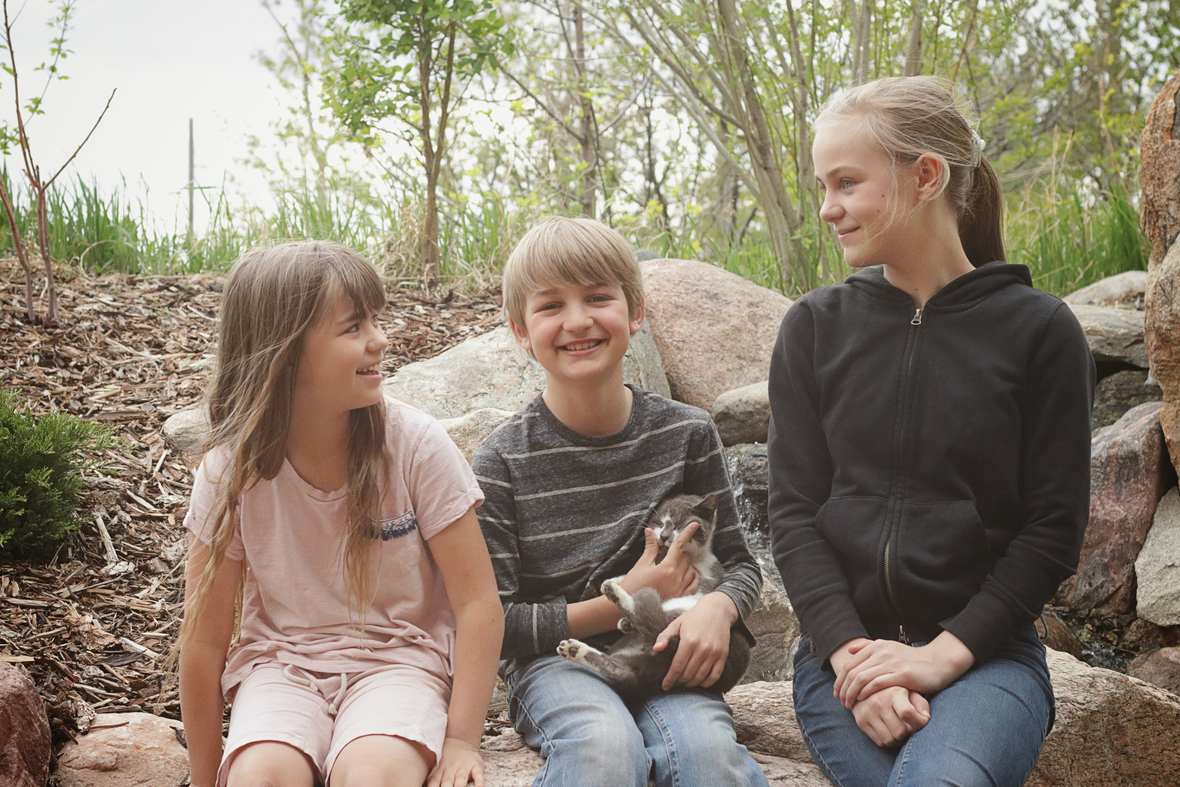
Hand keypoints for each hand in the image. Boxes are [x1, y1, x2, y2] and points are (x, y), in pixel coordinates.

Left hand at [427, 737, 483, 786]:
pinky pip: (478, 773)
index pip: (433, 784)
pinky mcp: (475, 765)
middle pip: (447, 784)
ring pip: (461, 779)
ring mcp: (463, 768)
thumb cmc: (444, 758)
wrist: (459, 740)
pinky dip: (479, 780)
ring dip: (459, 786)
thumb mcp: (434, 765)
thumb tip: (412, 779)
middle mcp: (450, 771)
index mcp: (438, 772)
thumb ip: (429, 776)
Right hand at [620, 525, 699, 599]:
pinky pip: (694, 584)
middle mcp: (676, 578)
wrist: (632, 607)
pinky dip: (693, 577)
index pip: (679, 546)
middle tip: (669, 555)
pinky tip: (686, 576)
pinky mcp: (681, 598)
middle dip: (679, 553)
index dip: (687, 533)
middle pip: (686, 558)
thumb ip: (650, 548)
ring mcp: (680, 589)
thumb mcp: (641, 565)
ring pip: (692, 570)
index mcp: (666, 568)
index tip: (694, 525)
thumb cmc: (634, 585)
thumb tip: (650, 531)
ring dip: (686, 565)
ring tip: (674, 567)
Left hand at [655, 592, 737, 689]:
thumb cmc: (693, 617)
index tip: (665, 686)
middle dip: (679, 682)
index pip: (677, 666)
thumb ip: (665, 636)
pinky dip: (706, 683)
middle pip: (688, 674)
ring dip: (691, 684)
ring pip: (701, 677)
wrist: (717, 609)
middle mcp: (702, 648)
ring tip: (683, 684)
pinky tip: (699, 683)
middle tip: (673, 685)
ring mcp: (714, 652)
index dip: (670, 679)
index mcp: (689, 641)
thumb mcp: (676, 623)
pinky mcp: (723, 655)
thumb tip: (655, 649)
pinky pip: (715, 675)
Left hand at [834, 632, 974, 708]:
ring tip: (849, 704)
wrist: (937, 662)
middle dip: (843, 689)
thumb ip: (868, 647)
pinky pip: (877, 684)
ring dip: (852, 693)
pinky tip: (862, 701)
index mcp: (876, 646)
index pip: (849, 664)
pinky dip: (866, 693)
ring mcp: (891, 663)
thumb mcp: (889, 648)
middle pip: (852, 672)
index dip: (839, 680)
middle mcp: (881, 652)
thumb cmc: (910, 659)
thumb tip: (849, 650)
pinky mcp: (901, 675)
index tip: (836, 692)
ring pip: (862, 679)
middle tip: (840, 701)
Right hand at [851, 685, 930, 747]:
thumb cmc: (897, 693)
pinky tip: (890, 730)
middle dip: (909, 732)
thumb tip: (925, 718)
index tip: (923, 721)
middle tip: (909, 725)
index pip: (907, 713)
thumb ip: (921, 704)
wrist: (867, 688)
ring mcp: (867, 712)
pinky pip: (880, 742)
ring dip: (899, 739)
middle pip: (901, 732)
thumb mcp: (911, 693)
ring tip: (900, 728)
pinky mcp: (861, 721)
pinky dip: (889, 741)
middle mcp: (878, 702)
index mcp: (893, 692)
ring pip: (890, 740)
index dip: (919, 722)